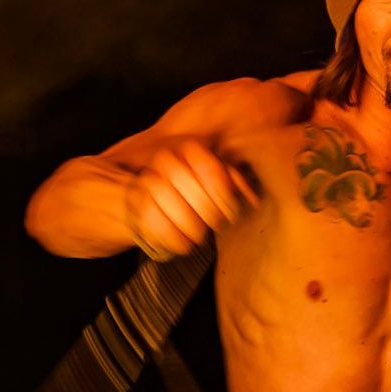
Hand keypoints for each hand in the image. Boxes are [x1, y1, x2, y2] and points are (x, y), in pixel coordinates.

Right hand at [126, 138, 259, 259]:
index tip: (232, 213)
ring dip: (194, 229)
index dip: (226, 198)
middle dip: (211, 215)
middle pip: (197, 195)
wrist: (148, 189)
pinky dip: (175, 240)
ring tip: (200, 234)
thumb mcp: (214, 173)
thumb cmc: (190, 183)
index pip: (212, 173)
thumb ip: (233, 180)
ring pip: (178, 212)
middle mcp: (166, 161)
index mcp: (189, 149)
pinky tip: (184, 243)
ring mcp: (148, 182)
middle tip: (217, 225)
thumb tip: (253, 199)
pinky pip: (158, 227)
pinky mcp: (137, 205)